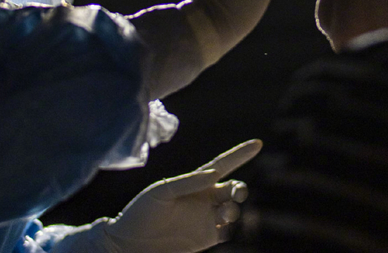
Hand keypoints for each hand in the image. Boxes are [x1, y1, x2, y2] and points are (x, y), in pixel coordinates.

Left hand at [102, 139, 261, 252]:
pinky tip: (223, 227)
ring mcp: (207, 219)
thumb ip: (188, 182)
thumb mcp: (161, 191)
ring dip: (233, 210)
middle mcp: (205, 199)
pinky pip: (227, 232)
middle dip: (240, 189)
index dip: (240, 154)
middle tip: (236, 193)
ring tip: (224, 214)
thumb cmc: (142, 212)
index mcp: (195, 182)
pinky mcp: (206, 239)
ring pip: (233, 210)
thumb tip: (214, 173)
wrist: (129, 244)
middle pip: (233, 189)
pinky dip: (231, 228)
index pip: (222, 165)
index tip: (258, 143)